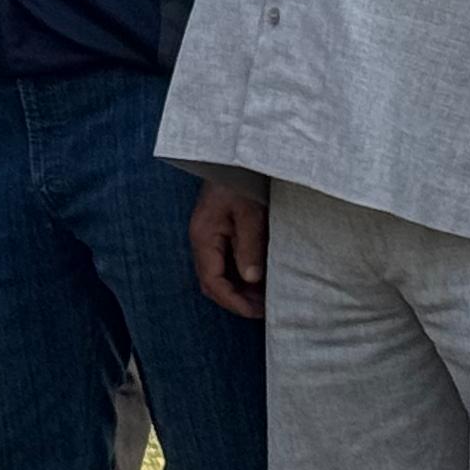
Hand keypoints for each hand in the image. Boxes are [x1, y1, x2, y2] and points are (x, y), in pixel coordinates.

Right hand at [191, 177, 269, 319]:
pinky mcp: (220, 231)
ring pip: (219, 274)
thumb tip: (252, 280)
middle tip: (266, 309)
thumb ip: (250, 246)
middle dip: (237, 300)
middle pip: (212, 282)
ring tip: (267, 296)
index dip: (234, 302)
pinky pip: (226, 262)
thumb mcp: (250, 214)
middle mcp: (202, 240)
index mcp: (204, 237)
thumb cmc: (241, 182)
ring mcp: (209, 236)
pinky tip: (261, 277)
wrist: (236, 157)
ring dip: (240, 289)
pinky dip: (242, 275)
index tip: (259, 312)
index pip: (212, 282)